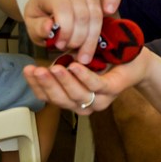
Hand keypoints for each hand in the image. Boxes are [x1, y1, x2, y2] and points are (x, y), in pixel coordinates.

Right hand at [22, 48, 148, 117]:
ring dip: (63, 82)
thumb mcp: (74, 60)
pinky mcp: (112, 90)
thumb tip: (37, 63)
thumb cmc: (102, 58)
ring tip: (54, 68)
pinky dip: (84, 76)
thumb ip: (58, 65)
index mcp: (72, 98)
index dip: (36, 86)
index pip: (48, 98)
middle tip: (37, 70)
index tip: (27, 70)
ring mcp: (99, 99)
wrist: (134, 57)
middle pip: (60, 100)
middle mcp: (84, 104)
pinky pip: (95, 86)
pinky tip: (74, 65)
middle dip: (47, 85)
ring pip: (77, 96)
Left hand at [24, 0, 122, 51]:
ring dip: (92, 36)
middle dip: (79, 38)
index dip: (65, 30)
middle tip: (72, 51)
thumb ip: (38, 28)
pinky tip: (110, 11)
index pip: (63, 10)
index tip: (60, 45)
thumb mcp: (32, 25)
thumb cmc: (42, 17)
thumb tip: (49, 27)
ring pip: (96, 13)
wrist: (49, 4)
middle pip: (82, 15)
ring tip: (84, 52)